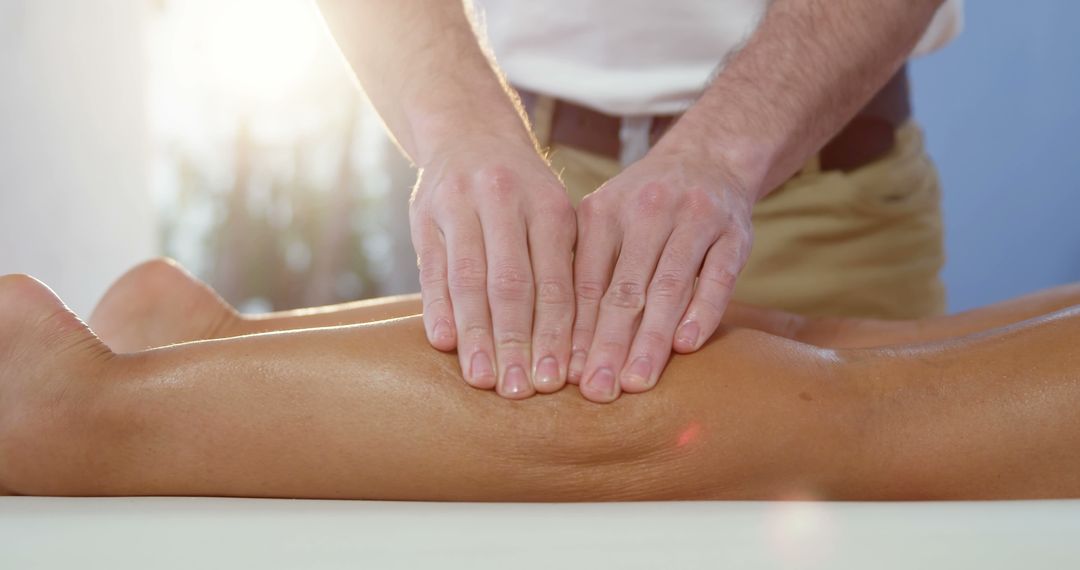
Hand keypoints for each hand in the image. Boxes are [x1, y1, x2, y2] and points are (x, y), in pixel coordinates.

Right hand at [410, 135, 576, 398]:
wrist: (468, 130)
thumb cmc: (523, 192)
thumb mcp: (554, 212)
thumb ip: (562, 267)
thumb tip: (575, 346)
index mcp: (549, 205)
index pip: (555, 280)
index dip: (555, 333)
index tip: (556, 379)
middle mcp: (503, 201)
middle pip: (510, 284)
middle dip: (516, 342)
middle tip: (519, 391)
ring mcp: (459, 206)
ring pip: (468, 280)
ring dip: (475, 335)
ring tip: (482, 378)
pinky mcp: (423, 216)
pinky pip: (431, 268)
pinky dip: (437, 307)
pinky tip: (444, 342)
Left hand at [569, 147, 754, 402]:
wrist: (709, 158)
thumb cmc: (644, 210)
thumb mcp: (606, 223)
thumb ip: (587, 274)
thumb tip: (561, 347)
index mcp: (604, 212)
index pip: (587, 282)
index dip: (578, 331)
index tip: (569, 375)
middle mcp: (646, 211)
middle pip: (625, 289)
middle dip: (610, 345)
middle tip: (598, 390)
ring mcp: (694, 219)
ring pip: (669, 286)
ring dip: (652, 339)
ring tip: (637, 380)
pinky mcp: (734, 232)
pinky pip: (717, 276)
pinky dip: (703, 311)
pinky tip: (686, 345)